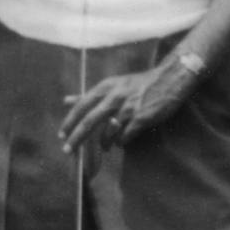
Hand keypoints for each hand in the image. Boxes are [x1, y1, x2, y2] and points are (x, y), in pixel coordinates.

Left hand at [59, 58, 199, 153]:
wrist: (169, 79)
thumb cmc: (137, 84)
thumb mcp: (111, 85)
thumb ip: (88, 95)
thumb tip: (65, 100)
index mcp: (105, 87)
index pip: (81, 107)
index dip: (69, 122)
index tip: (61, 136)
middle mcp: (114, 96)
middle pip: (89, 121)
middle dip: (76, 138)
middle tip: (68, 151)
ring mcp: (128, 108)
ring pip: (107, 132)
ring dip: (103, 143)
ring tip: (105, 147)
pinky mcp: (141, 118)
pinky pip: (125, 136)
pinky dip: (120, 142)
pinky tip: (122, 142)